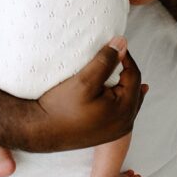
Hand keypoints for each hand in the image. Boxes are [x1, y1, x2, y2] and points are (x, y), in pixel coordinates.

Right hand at [25, 37, 147, 151]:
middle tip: (116, 55)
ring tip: (123, 71)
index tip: (114, 45)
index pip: (134, 75)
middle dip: (127, 70)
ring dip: (125, 84)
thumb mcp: (84, 79)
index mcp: (123, 109)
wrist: (41, 131)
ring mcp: (117, 132)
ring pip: (129, 101)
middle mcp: (124, 124)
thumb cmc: (61, 106)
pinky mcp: (107, 134)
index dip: (126, 57)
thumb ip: (106, 60)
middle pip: (134, 89)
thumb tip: (123, 42)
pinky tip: (120, 94)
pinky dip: (121, 98)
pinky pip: (121, 112)